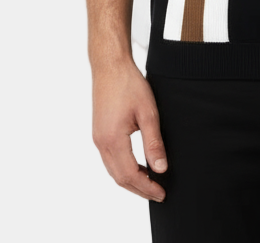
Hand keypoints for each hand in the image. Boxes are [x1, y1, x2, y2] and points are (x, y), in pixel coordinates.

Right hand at [92, 59, 167, 201]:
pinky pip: (110, 159)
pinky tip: (137, 166)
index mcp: (112, 140)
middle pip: (119, 178)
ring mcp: (98, 138)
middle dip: (139, 188)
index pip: (130, 175)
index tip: (162, 193)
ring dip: (131, 180)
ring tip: (150, 182)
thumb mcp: (148, 113)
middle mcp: (101, 143)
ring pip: (113, 170)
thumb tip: (161, 168)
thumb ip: (154, 143)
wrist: (110, 66)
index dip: (147, 187)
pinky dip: (124, 168)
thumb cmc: (128, 84)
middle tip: (158, 193)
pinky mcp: (99, 132)